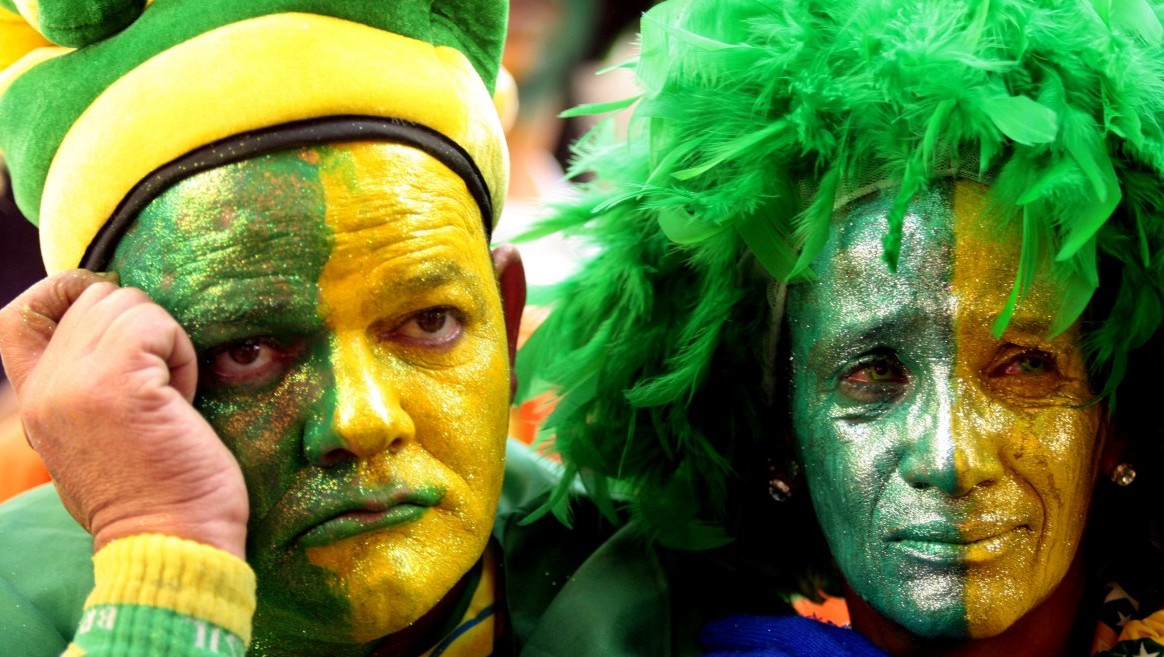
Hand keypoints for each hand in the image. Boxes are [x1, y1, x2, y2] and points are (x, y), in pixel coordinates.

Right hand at [0, 271, 247, 557]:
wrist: (173, 544)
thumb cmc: (158, 496)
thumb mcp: (95, 440)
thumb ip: (84, 389)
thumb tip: (121, 340)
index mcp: (36, 402)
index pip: (18, 317)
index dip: (64, 294)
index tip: (116, 317)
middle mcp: (46, 387)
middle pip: (93, 299)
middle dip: (141, 328)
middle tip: (161, 386)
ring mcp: (77, 382)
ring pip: (126, 303)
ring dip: (165, 340)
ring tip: (171, 396)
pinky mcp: (118, 383)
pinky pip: (156, 323)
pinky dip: (182, 351)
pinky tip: (184, 397)